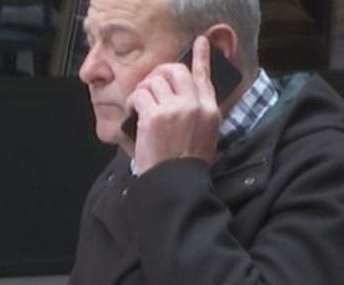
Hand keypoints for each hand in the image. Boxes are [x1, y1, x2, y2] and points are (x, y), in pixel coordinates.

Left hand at [129, 36, 220, 171]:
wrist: (176, 182)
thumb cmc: (187, 164)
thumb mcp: (205, 135)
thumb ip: (199, 112)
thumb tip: (184, 94)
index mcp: (209, 110)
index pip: (205, 76)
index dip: (202, 57)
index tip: (201, 43)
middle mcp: (194, 105)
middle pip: (176, 71)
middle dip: (160, 73)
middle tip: (152, 85)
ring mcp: (174, 109)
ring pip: (154, 80)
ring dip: (144, 90)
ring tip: (141, 104)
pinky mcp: (154, 116)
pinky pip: (140, 95)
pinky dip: (134, 102)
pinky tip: (134, 112)